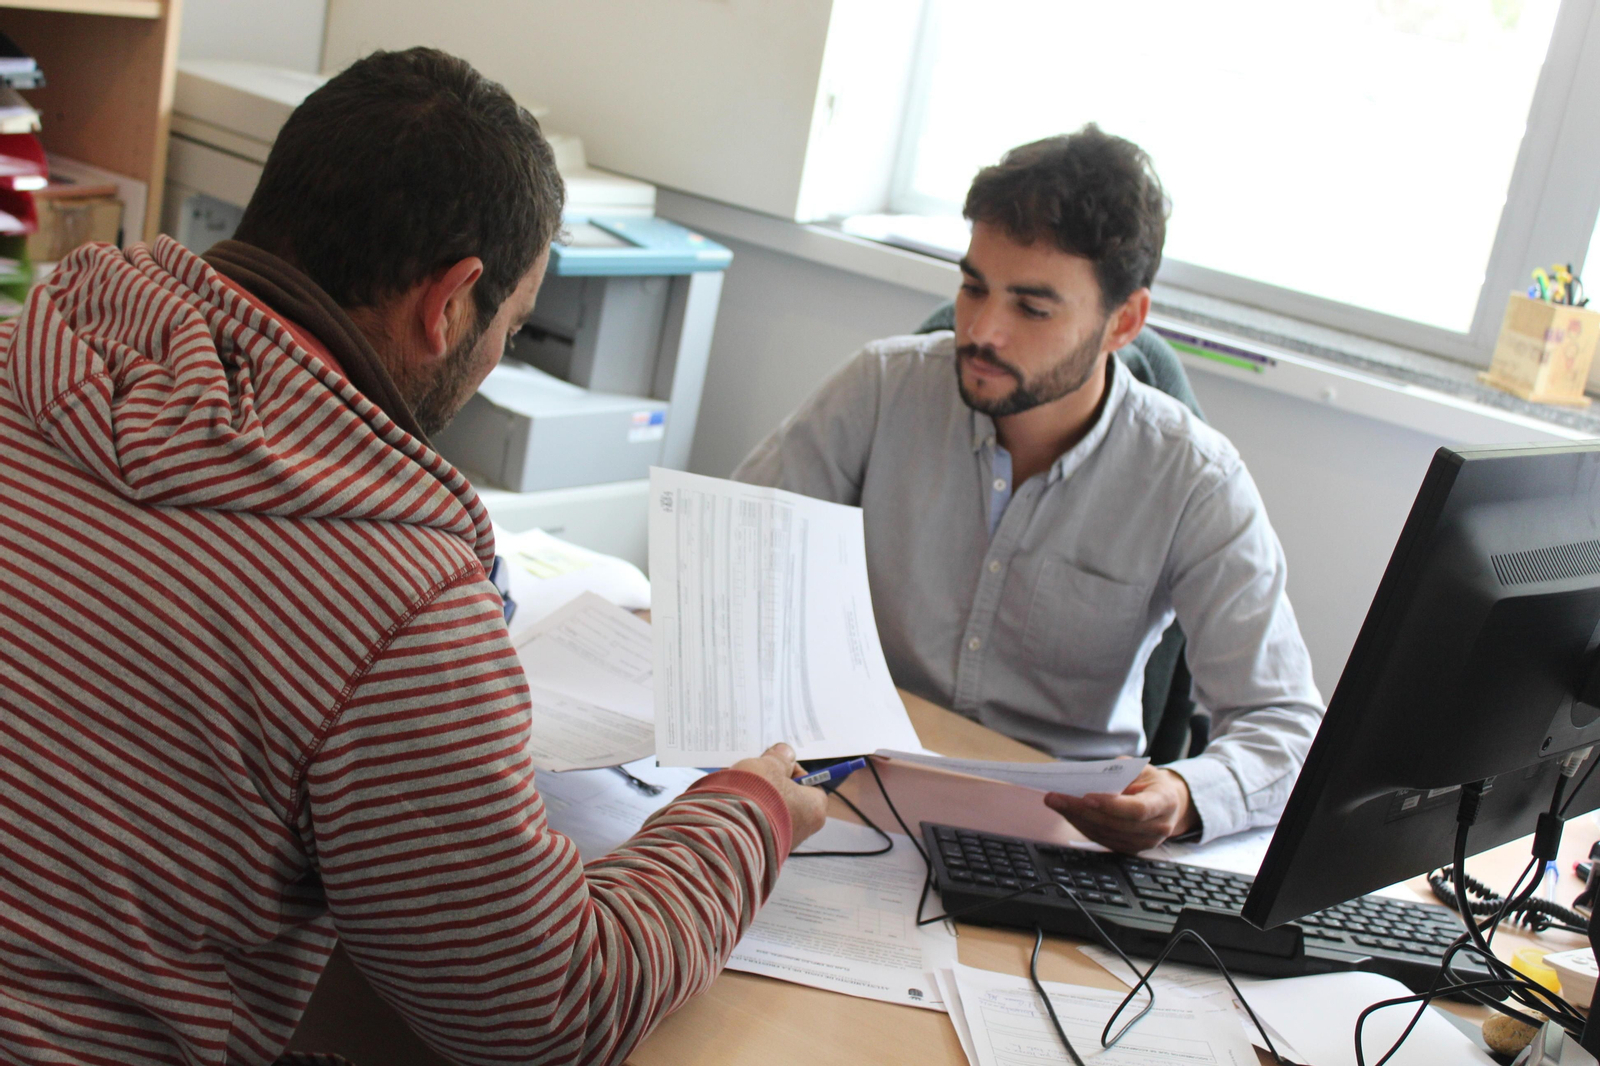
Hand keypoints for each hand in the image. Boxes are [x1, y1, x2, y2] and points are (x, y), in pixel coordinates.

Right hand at [728, 742, 827, 845]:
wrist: (726, 833)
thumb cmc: (757, 796)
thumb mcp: (769, 766)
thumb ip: (780, 758)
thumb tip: (785, 753)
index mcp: (814, 810)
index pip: (811, 785)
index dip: (793, 771)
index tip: (777, 764)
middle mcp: (802, 831)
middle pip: (789, 799)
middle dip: (772, 785)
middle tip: (756, 774)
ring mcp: (780, 843)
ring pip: (770, 812)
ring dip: (756, 799)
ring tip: (738, 787)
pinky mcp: (759, 850)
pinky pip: (755, 826)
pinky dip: (746, 814)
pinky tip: (730, 804)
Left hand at [1043, 765, 1198, 853]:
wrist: (1168, 804)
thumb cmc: (1150, 782)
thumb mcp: (1140, 769)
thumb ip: (1119, 773)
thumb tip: (1087, 778)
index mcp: (1164, 803)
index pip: (1137, 810)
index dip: (1110, 805)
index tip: (1086, 796)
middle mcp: (1157, 828)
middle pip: (1115, 824)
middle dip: (1082, 810)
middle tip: (1056, 797)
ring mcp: (1143, 843)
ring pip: (1104, 834)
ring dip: (1075, 818)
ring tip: (1055, 802)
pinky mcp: (1129, 849)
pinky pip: (1101, 839)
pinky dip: (1081, 825)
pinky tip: (1066, 812)